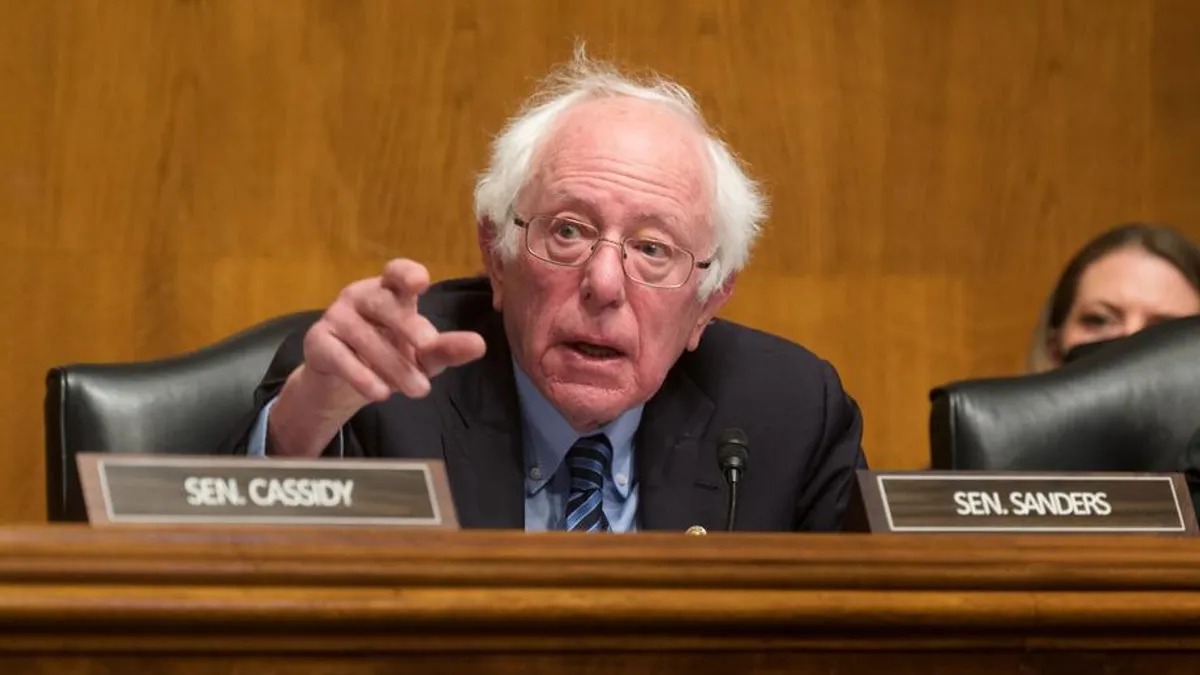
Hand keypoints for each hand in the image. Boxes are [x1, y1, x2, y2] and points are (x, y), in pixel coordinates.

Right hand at [267, 260, 486, 456]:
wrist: (342, 384)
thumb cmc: (388, 357)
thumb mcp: (423, 356)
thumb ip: (446, 348)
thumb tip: (479, 345)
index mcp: (389, 291)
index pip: (396, 272)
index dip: (407, 273)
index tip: (420, 283)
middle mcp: (361, 296)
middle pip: (383, 303)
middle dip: (407, 325)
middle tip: (428, 346)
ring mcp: (336, 316)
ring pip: (365, 337)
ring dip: (393, 365)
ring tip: (418, 389)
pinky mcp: (318, 341)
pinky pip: (339, 357)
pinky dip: (361, 375)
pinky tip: (380, 394)